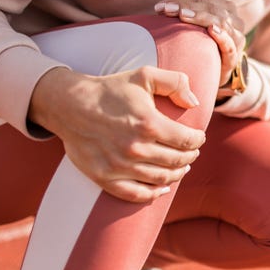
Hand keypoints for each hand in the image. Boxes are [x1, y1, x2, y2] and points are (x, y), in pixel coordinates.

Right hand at [28, 66, 206, 202]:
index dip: (198, 140)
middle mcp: (136, 148)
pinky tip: (163, 188)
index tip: (198, 137)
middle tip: (192, 152)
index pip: (187, 140)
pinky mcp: (105, 178)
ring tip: (182, 167)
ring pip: (161, 179)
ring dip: (177, 174)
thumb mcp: (144, 75)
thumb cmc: (110, 90)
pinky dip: (153, 194)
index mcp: (149, 124)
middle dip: (190, 157)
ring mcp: (120, 166)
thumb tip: (194, 103)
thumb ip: (175, 82)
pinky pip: (136, 194)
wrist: (70, 105)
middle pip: (177, 161)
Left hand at [155, 0, 245, 85]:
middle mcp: (235, 21)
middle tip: (167, 9)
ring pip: (222, 22)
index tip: (161, 6)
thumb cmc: (202, 46)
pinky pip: (230, 45)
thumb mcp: (193, 26)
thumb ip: (182, 12)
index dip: (182, 0)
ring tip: (182, 15)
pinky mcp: (234, 58)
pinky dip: (222, 36)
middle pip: (211, 8)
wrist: (214, 74)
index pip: (203, 0)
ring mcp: (236, 39)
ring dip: (201, 17)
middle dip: (188, 7)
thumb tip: (162, 5)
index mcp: (226, 9)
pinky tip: (211, 29)